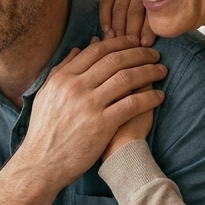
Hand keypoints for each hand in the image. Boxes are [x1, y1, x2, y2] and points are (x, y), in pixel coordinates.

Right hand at [18, 35, 166, 190]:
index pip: (96, 51)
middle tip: (155, 54)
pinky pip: (132, 104)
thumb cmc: (45, 130)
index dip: (120, 42)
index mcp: (63, 77)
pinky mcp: (102, 124)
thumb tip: (77, 48)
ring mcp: (89, 105)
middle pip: (115, 60)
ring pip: (127, 78)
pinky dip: (149, 97)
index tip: (134, 42)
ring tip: (161, 71)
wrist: (42, 163)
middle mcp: (76, 87)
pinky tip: (159, 96)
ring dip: (149, 72)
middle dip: (139, 54)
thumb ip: (61, 69)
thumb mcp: (46, 94)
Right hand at [99, 0, 155, 46]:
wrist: (125, 5)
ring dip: (118, 27)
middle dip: (131, 31)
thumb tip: (146, 44)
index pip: (151, 14)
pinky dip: (105, 17)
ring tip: (117, 41)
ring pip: (120, 9)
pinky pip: (106, 2)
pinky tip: (107, 30)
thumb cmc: (142, 19)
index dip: (147, 30)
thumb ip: (151, 27)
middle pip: (135, 11)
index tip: (144, 44)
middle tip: (129, 45)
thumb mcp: (151, 20)